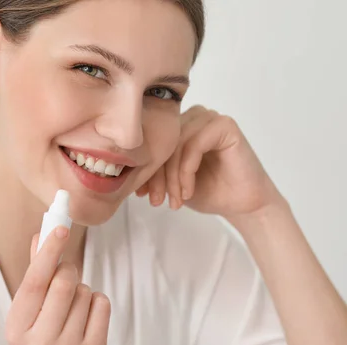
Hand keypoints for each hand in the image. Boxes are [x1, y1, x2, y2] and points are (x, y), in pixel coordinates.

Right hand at [5, 227, 110, 344]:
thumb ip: (33, 281)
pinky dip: (96, 304)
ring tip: (73, 314)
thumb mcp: (27, 321)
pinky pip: (102, 305)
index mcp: (16, 329)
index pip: (33, 282)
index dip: (47, 253)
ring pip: (85, 292)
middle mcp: (39, 341)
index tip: (59, 229)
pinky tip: (87, 320)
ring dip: (82, 293)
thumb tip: (40, 238)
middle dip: (68, 272)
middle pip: (64, 282)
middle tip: (65, 279)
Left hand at [136, 105, 284, 220]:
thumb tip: (123, 171)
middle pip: (162, 142)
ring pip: (175, 144)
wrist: (242, 205)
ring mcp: (210, 118)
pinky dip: (187, 170)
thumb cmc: (208, 192)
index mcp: (179, 127)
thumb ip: (153, 171)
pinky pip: (193, 145)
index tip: (140, 195)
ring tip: (176, 200)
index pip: (152, 143)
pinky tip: (188, 190)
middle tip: (156, 201)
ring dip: (172, 177)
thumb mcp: (171, 182)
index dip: (145, 170)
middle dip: (157, 176)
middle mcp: (193, 117)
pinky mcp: (225, 125)